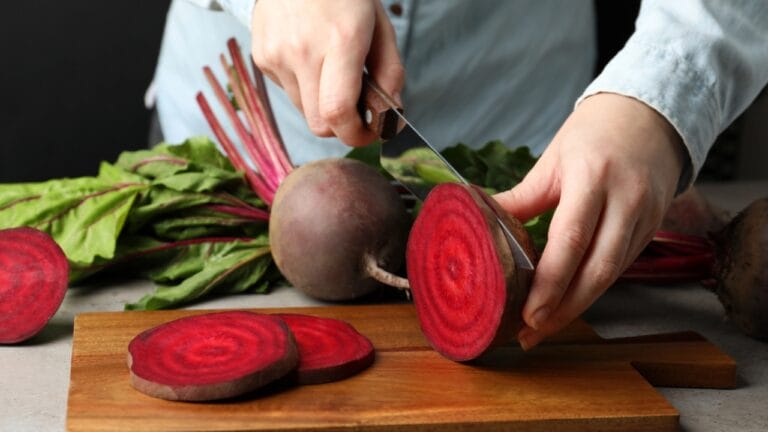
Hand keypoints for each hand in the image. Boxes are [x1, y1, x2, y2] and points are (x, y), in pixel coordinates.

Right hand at [251, 0, 403, 145]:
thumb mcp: (379, 25)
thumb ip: (390, 71)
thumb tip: (391, 113)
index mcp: (341, 42)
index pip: (338, 113)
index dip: (356, 134)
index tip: (370, 131)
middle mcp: (303, 52)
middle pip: (319, 124)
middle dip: (341, 126)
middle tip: (355, 110)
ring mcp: (277, 56)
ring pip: (303, 110)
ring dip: (321, 104)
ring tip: (330, 71)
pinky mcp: (262, 57)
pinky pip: (287, 91)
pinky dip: (303, 86)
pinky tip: (309, 58)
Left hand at [494, 93, 685, 349]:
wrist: (650, 115)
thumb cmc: (594, 134)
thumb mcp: (552, 159)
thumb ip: (521, 197)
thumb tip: (481, 220)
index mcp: (592, 177)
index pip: (570, 239)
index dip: (550, 282)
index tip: (527, 311)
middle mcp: (625, 200)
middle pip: (597, 269)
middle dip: (564, 308)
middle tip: (530, 331)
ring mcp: (645, 216)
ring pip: (612, 274)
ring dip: (577, 306)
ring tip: (544, 326)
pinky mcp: (654, 228)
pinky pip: (621, 266)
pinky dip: (593, 287)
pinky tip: (569, 302)